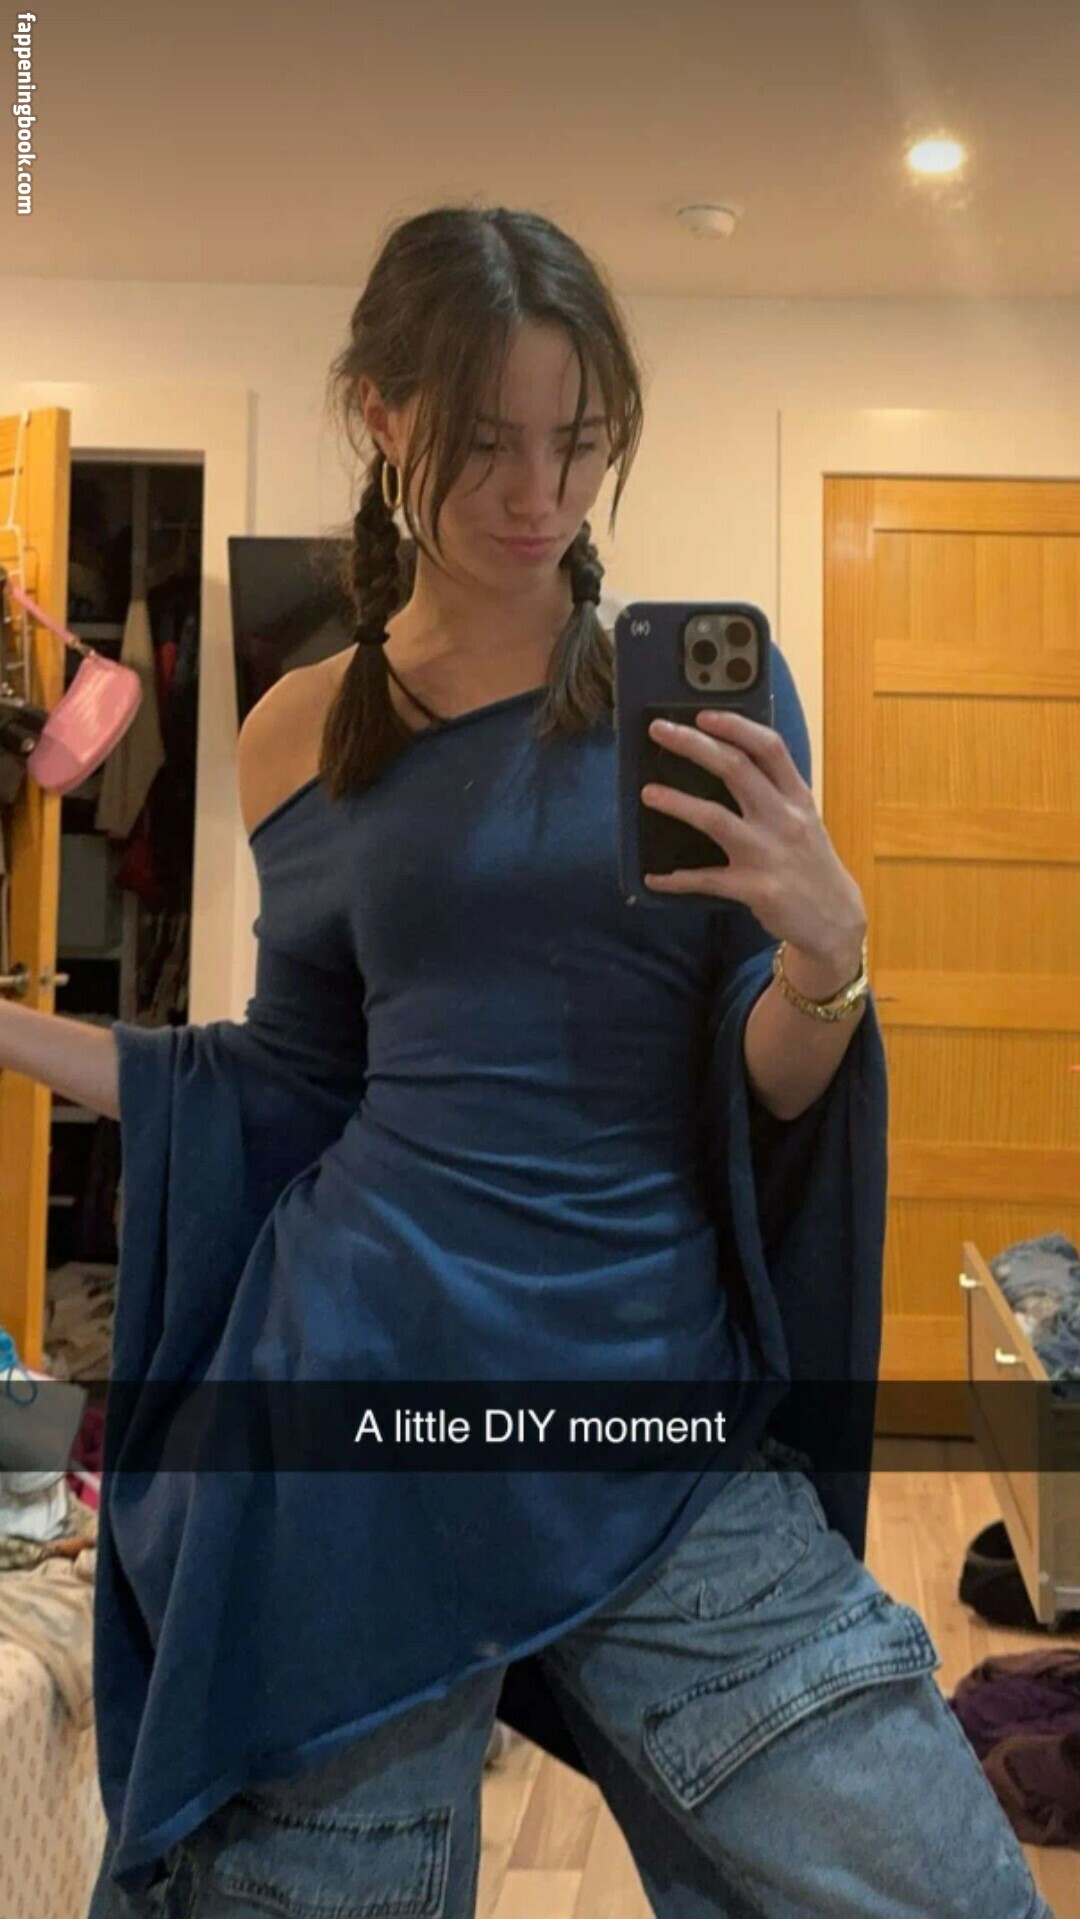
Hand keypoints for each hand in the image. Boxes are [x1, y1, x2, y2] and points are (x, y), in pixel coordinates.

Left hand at [640, 709, 866, 983]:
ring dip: (677, 803)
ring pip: (715, 819)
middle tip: (659, 731)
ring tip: (647, 793)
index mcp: (797, 797)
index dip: (735, 726)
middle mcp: (784, 819)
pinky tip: (654, 877)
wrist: (835, 919)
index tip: (703, 714)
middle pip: (735, 769)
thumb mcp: (804, 820)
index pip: (769, 747)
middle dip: (694, 745)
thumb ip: (775, 793)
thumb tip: (727, 760)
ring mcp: (769, 854)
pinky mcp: (756, 889)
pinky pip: (706, 879)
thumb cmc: (811, 863)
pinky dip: (677, 879)